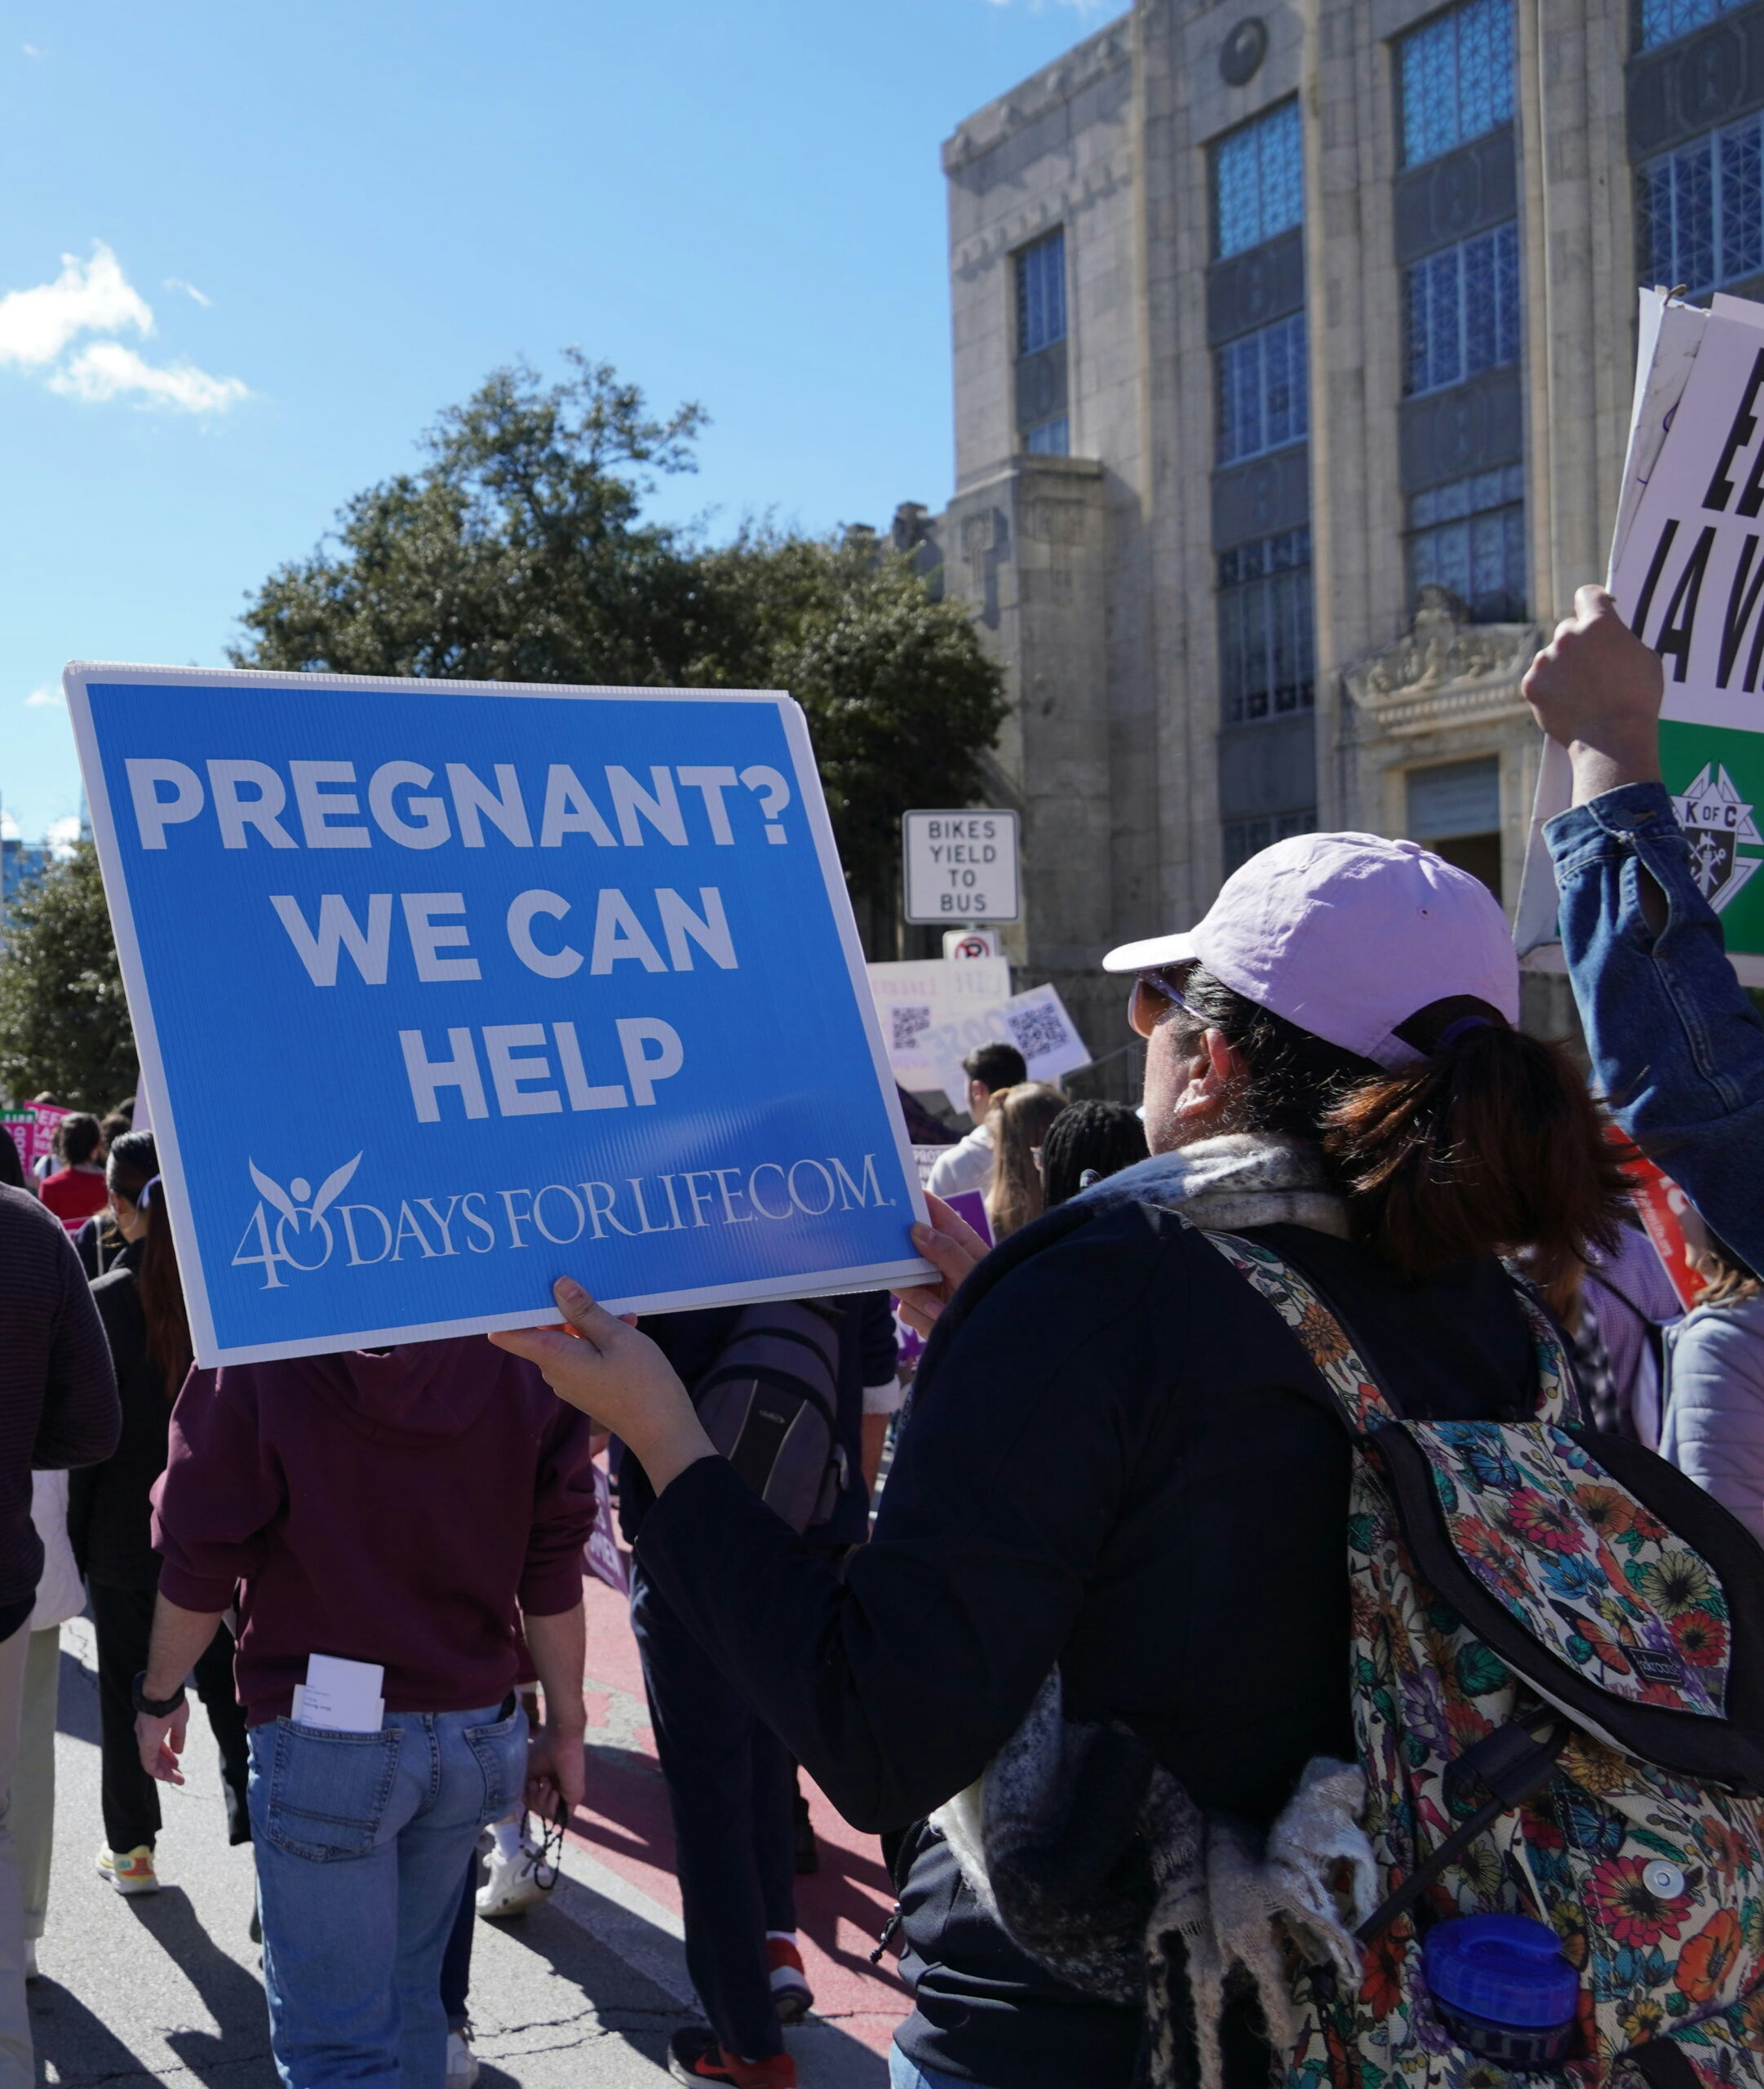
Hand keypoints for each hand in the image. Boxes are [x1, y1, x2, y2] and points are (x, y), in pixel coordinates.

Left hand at [137, 1701, 188, 1784]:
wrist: (163, 1693)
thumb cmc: (171, 1702)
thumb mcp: (179, 1721)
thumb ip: (178, 1736)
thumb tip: (179, 1751)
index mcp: (151, 1728)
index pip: (158, 1746)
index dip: (168, 1754)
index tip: (177, 1760)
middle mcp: (145, 1736)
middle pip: (155, 1756)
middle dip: (167, 1767)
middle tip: (179, 1775)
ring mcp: (144, 1741)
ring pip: (152, 1763)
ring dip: (165, 1772)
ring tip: (178, 1779)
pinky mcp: (146, 1746)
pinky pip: (150, 1765)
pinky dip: (160, 1772)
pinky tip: (169, 1776)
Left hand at [490, 1281, 712, 1489]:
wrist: (663, 1430)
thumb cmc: (642, 1382)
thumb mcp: (616, 1336)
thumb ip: (584, 1311)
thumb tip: (558, 1285)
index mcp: (554, 1357)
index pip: (508, 1334)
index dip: (508, 1310)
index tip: (516, 1286)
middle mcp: (555, 1371)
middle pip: (543, 1330)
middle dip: (564, 1307)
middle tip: (587, 1285)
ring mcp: (571, 1380)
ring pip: (568, 1339)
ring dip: (590, 1322)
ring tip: (623, 1313)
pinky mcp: (586, 1386)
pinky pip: (582, 1353)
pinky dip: (599, 1339)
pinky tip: (627, 1328)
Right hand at [524, 1721, 585, 1820]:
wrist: (560, 1738)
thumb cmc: (543, 1750)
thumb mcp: (527, 1773)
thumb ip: (526, 1790)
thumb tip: (524, 1803)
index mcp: (547, 1784)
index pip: (535, 1804)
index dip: (528, 1799)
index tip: (529, 1783)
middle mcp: (557, 1790)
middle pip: (540, 1811)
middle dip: (533, 1801)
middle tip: (536, 1782)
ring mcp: (566, 1794)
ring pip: (549, 1815)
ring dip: (541, 1801)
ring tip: (547, 1781)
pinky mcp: (575, 1796)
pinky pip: (562, 1817)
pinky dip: (553, 1808)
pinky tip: (554, 1791)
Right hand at [892, 1194, 989, 1335]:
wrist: (998, 1345)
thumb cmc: (996, 1301)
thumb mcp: (974, 1274)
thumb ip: (946, 1251)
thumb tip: (916, 1228)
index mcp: (959, 1241)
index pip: (934, 1213)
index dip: (915, 1201)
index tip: (897, 1193)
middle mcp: (939, 1260)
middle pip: (906, 1247)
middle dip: (902, 1256)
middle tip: (896, 1256)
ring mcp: (928, 1286)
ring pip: (902, 1282)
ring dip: (919, 1297)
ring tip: (940, 1310)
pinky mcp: (920, 1311)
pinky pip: (906, 1309)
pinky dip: (922, 1317)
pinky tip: (940, 1322)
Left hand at [1522, 584, 1664, 802]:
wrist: (1612, 738)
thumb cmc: (1637, 699)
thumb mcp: (1645, 658)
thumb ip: (1622, 639)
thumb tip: (1613, 637)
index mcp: (1599, 623)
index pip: (1587, 595)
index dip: (1592, 602)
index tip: (1593, 609)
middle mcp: (1567, 635)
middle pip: (1568, 629)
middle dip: (1579, 642)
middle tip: (1592, 666)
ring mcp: (1545, 659)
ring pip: (1552, 655)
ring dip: (1563, 666)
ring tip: (1582, 691)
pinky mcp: (1531, 683)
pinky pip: (1540, 678)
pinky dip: (1550, 687)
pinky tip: (1568, 702)